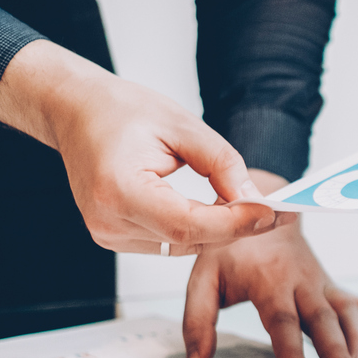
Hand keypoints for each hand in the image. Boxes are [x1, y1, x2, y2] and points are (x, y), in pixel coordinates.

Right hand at [0, 39, 286, 253]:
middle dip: (237, 227)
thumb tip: (256, 201)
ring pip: (183, 246)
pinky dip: (198, 230)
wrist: (77, 111)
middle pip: (189, 240)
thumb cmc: (120, 111)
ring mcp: (108, 233)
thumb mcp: (184, 126)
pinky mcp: (114, 236)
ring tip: (255, 209)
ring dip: (220, 231)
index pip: (187, 224)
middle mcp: (108, 220)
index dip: (234, 223)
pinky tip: (219, 212)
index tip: (270, 213)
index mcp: (117, 188)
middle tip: (281, 213)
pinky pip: (169, 242)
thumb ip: (223, 165)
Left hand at [183, 170, 357, 357]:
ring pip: (347, 312)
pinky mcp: (333, 285)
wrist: (263, 206)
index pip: (282, 320)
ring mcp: (321, 282)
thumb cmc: (232, 249)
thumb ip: (198, 321)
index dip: (292, 350)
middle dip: (337, 350)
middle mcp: (300, 280)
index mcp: (268, 280)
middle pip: (322, 319)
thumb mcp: (204, 277)